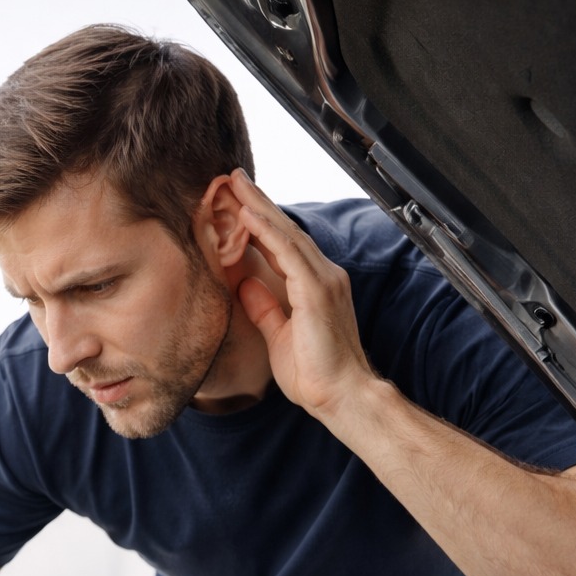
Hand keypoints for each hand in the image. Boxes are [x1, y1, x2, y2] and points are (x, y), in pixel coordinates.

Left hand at [229, 169, 379, 418]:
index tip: (237, 202)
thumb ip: (265, 308)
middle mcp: (323, 276)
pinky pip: (288, 253)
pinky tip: (248, 216)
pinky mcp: (317, 291)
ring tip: (235, 186)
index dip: (260, 222)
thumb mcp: (279, 335)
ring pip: (286, 234)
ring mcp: (323, 281)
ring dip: (259, 208)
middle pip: (285, 230)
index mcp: (315, 285)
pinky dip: (267, 232)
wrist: (342, 396)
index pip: (283, 245)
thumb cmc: (314, 374)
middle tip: (233, 178)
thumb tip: (246, 285)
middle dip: (258, 203)